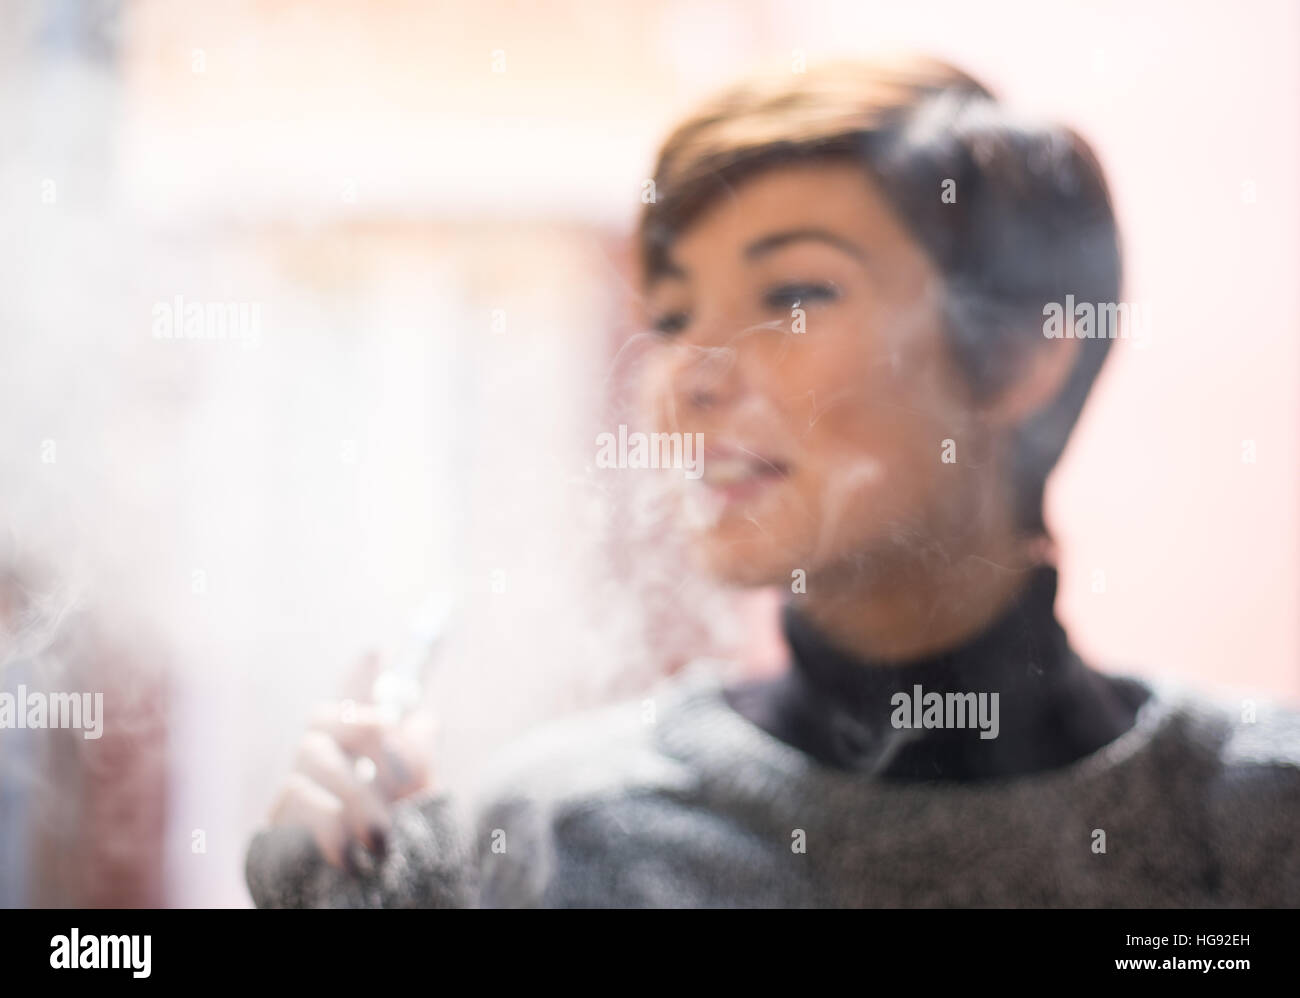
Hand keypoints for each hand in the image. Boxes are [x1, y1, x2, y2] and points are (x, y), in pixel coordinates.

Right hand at [267, 652, 436, 871]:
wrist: (377, 904)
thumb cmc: (400, 848)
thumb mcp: (422, 803)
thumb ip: (419, 761)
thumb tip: (423, 720)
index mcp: (359, 749)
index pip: (354, 699)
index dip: (360, 674)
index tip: (375, 649)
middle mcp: (323, 757)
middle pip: (324, 715)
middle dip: (363, 730)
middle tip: (400, 772)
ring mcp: (296, 786)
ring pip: (310, 755)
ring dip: (355, 793)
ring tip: (382, 835)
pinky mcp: (276, 821)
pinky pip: (294, 798)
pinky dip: (328, 822)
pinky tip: (351, 853)